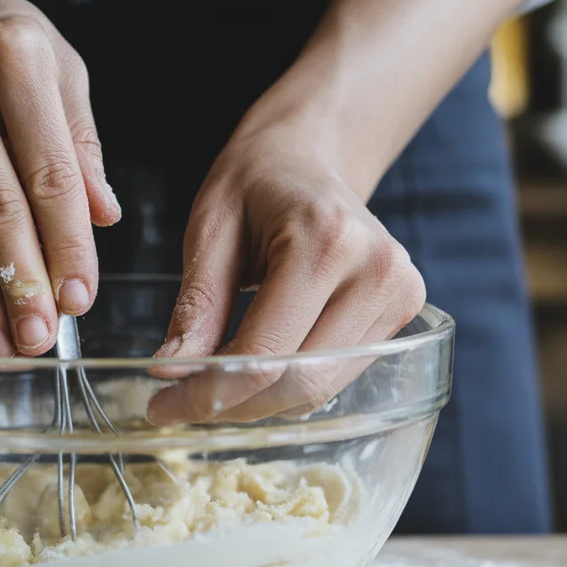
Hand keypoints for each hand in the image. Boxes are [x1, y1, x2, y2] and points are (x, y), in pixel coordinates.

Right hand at [0, 0, 119, 356]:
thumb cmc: (0, 47)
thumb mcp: (60, 71)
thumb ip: (81, 144)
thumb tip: (103, 218)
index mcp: (13, 51)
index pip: (48, 168)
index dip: (66, 242)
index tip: (79, 299)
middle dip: (22, 281)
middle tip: (41, 338)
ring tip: (7, 344)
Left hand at [147, 107, 425, 424]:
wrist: (309, 158)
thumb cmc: (255, 184)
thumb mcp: (211, 230)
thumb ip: (197, 305)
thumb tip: (171, 372)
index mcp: (326, 241)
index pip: (265, 352)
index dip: (208, 392)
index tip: (162, 408)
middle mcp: (376, 271)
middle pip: (300, 381)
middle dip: (233, 406)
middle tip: (180, 406)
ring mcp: (400, 294)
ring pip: (322, 389)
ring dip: (260, 404)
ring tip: (211, 388)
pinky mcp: (405, 311)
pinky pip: (340, 374)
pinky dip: (290, 385)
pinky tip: (255, 371)